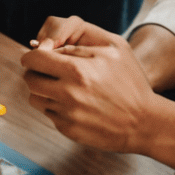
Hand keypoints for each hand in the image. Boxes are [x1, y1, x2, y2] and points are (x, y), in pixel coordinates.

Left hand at [20, 17, 161, 153]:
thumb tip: (49, 47)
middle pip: (30, 79)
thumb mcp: (113, 49)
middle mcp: (68, 94)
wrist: (145, 122)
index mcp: (77, 71)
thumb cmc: (130, 82)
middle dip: (36, 72)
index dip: (33, 56)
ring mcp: (67, 115)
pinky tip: (75, 105)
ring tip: (63, 88)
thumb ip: (79, 43)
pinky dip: (56, 108)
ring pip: (35, 98)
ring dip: (44, 91)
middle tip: (49, 72)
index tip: (38, 57)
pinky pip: (49, 114)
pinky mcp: (68, 130)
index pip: (33, 59)